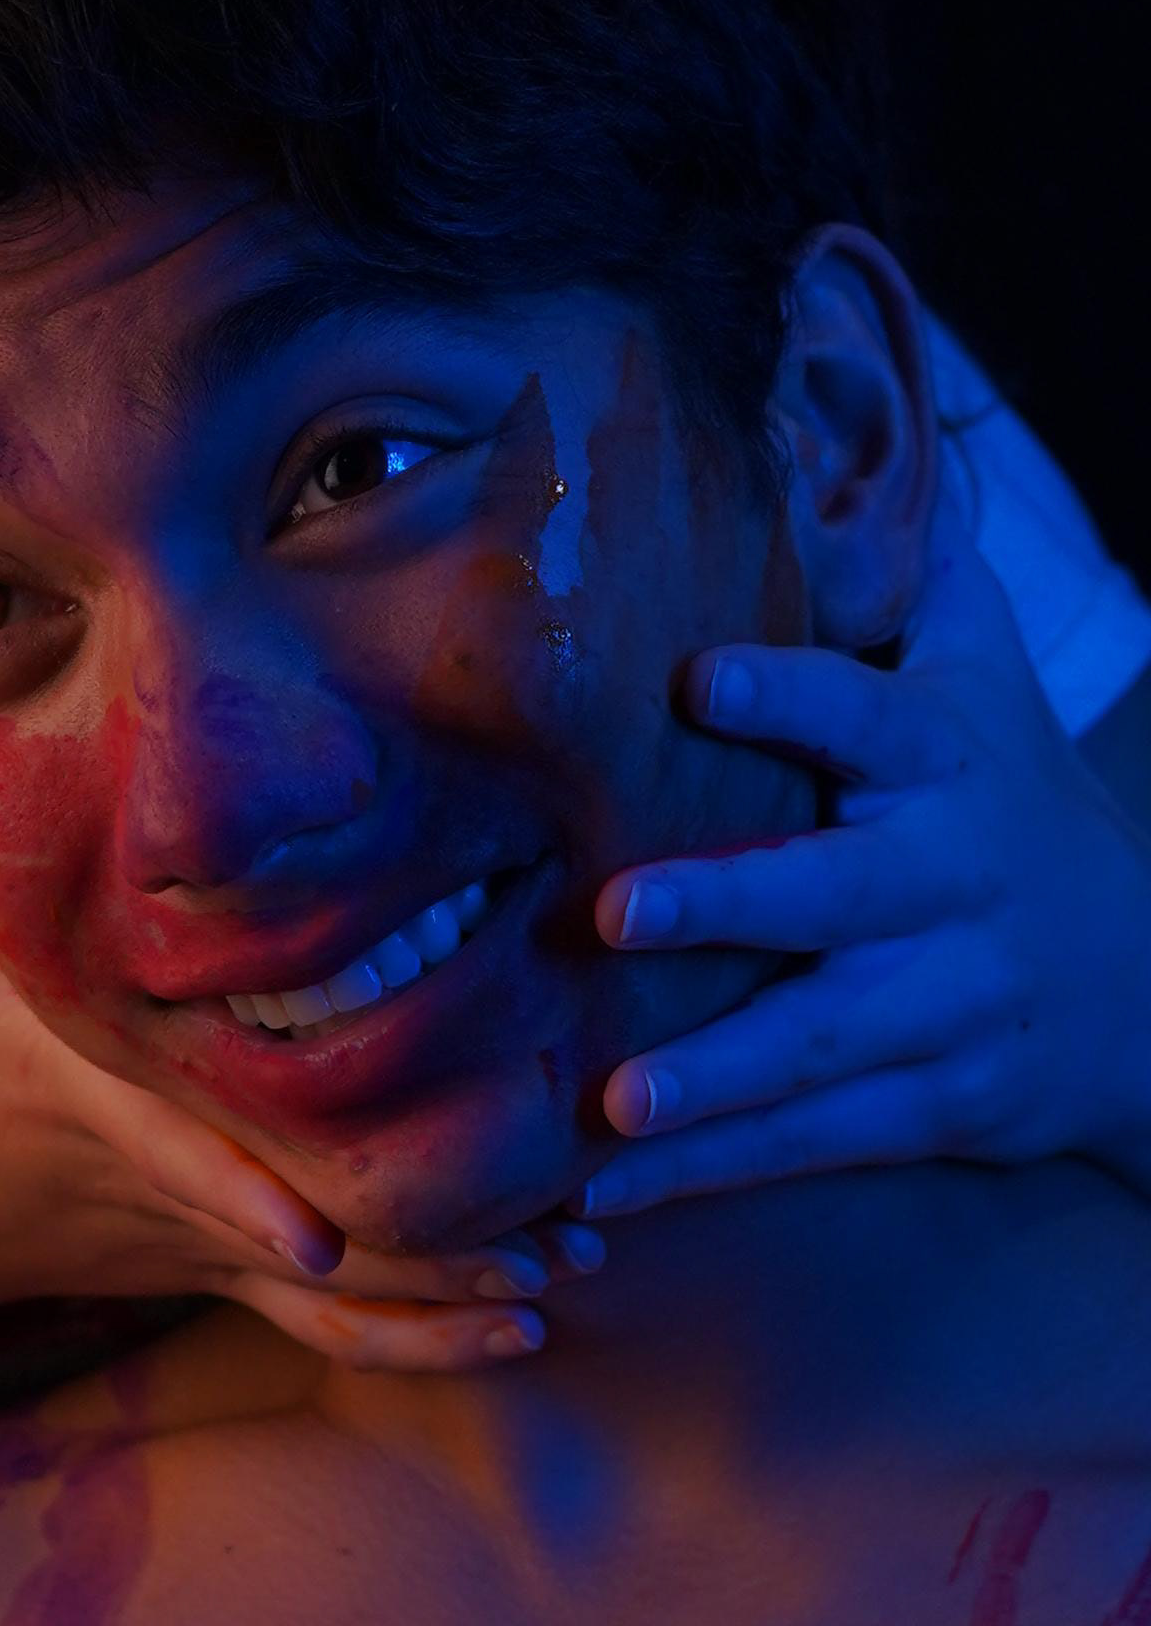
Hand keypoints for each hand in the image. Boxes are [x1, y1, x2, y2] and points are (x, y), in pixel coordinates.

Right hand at [0, 668, 598, 1375]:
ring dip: (446, 1287)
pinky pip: (317, 1324)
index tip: (314, 1236)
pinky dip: (417, 1333)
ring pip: (322, 1291)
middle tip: (554, 1221)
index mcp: (67, 1084)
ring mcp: (178, 1233)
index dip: (235, 1194)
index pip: (159, 1146)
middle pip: (285, 1229)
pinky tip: (522, 1318)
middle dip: (417, 1244)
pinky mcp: (202, 1263)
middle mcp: (138, 1175)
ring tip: (574, 1256)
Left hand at [584, 481, 1150, 1214]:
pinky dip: (716, 1170)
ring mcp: (951, 1004)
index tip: (698, 678)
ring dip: (716, 1078)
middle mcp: (948, 886)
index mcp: (945, 766)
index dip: (791, 693)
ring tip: (614, 1101)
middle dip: (731, 907)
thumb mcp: (991, 684)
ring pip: (826, 1043)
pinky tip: (606, 1191)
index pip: (868, 716)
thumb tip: (836, 434)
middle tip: (618, 914)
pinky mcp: (941, 1100)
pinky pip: (818, 1137)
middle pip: (836, 895)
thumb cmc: (1017, 804)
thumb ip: (914, 582)